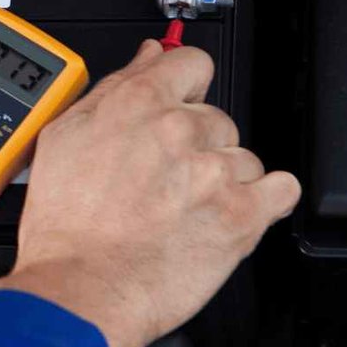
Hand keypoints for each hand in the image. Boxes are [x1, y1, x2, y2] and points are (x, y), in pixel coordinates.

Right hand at [0, 41, 299, 346]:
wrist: (81, 288)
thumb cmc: (66, 225)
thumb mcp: (65, 137)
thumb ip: (114, 89)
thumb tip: (147, 58)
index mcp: (139, 103)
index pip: (193, 63)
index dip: (186, 86)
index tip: (181, 104)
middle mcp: (181, 130)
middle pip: (218, 118)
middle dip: (198, 145)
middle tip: (168, 178)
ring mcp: (215, 172)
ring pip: (244, 158)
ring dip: (224, 179)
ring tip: (188, 209)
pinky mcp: (242, 215)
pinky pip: (280, 190)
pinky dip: (265, 201)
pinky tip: (236, 212)